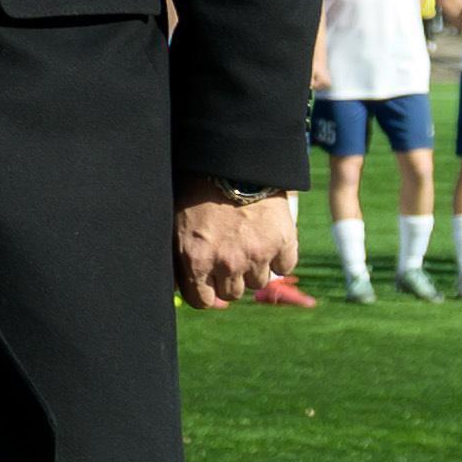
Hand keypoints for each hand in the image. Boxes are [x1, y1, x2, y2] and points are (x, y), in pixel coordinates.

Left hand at [172, 185, 291, 307]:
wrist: (235, 159)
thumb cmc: (198, 186)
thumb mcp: (176, 222)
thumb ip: (178, 257)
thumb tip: (176, 286)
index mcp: (196, 260)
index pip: (202, 301)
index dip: (205, 292)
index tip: (209, 282)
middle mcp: (227, 263)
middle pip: (232, 293)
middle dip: (229, 278)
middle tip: (229, 254)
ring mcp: (257, 254)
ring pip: (258, 282)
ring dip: (254, 268)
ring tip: (248, 243)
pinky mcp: (283, 243)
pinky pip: (284, 266)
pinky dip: (279, 257)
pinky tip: (270, 241)